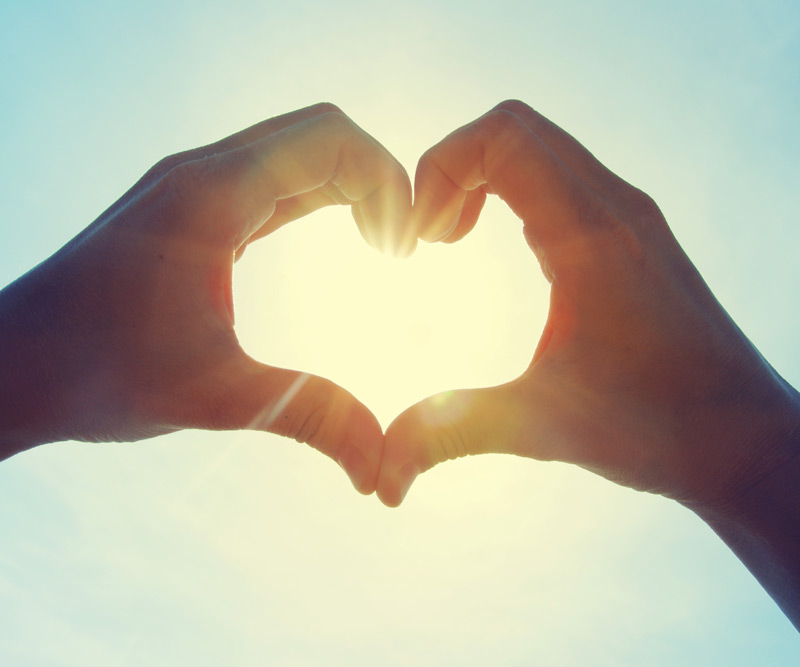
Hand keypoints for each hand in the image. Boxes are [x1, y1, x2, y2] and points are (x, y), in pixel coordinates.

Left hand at [0, 103, 412, 493]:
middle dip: (376, 179)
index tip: (403, 250)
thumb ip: (311, 418)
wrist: (13, 367)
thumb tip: (383, 468)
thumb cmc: (96, 373)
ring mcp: (192, 187)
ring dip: (349, 185)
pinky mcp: (188, 209)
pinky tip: (339, 240)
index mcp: (210, 196)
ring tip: (380, 244)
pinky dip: (318, 198)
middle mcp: (201, 174)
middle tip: (399, 247)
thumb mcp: (216, 396)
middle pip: (319, 133)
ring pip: (295, 151)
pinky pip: (271, 180)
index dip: (386, 180)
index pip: (329, 139)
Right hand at [377, 100, 799, 512]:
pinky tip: (500, 247)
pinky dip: (514, 191)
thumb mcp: (540, 424)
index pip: (502, 137)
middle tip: (428, 237)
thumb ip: (450, 433)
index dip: (440, 168)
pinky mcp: (635, 233)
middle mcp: (616, 206)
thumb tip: (382, 477)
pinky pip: (562, 176)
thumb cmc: (657, 426)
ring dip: (483, 177)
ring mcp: (630, 215)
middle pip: (516, 128)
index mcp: (590, 234)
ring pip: (541, 148)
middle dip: (453, 168)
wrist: (742, 438)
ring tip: (451, 239)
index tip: (420, 239)